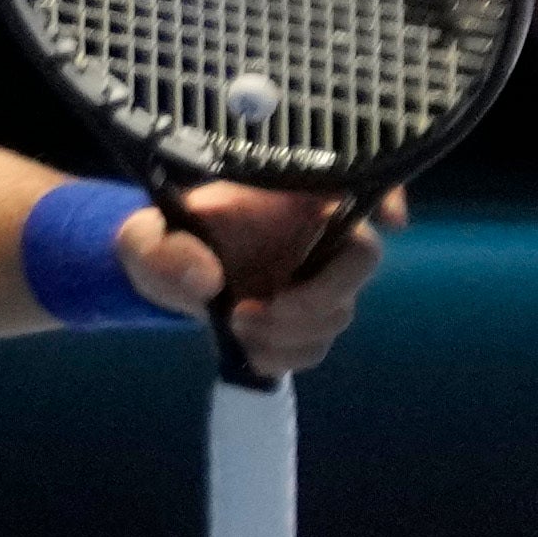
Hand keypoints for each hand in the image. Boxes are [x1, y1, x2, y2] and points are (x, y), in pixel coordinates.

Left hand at [116, 184, 404, 377]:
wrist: (161, 276)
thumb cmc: (160, 238)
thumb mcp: (145, 240)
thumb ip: (166, 252)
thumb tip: (206, 277)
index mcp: (282, 193)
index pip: (349, 179)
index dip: (386, 193)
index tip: (392, 220)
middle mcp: (310, 230)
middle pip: (360, 258)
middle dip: (322, 294)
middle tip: (271, 308)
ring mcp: (313, 276)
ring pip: (339, 310)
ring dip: (291, 332)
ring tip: (236, 326)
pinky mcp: (303, 317)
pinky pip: (317, 344)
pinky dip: (285, 357)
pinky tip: (249, 353)